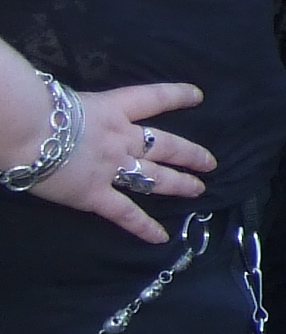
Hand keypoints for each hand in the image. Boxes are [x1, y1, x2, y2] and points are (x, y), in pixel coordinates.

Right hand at [30, 82, 215, 246]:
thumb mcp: (65, 99)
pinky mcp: (96, 195)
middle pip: (165, 145)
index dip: (177, 96)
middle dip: (190, 153)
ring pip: (155, 177)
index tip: (198, 96)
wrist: (28, 127)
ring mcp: (112, 167)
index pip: (153, 98)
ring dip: (179, 184)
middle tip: (210, 161)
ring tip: (199, 189)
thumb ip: (77, 109)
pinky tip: (161, 237)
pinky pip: (125, 214)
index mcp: (111, 108)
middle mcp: (120, 138)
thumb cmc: (38, 107)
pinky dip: (144, 227)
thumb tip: (66, 113)